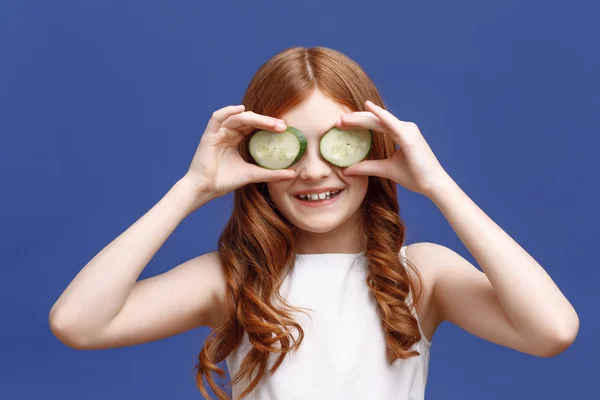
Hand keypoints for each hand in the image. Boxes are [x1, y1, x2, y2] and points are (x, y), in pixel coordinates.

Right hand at [183, 105, 295, 198]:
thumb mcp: (252, 174)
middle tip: (282, 125)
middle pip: (249, 120)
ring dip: (255, 118)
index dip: (269, 125)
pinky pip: (217, 117)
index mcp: (236, 139)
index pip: (255, 126)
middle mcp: (228, 133)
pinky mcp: (209, 135)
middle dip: (266, 121)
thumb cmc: (225, 181)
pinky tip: (241, 110)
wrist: (205, 190)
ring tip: (270, 122)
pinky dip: (228, 111)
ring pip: (238, 117)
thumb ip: (271, 173)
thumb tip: (293, 173)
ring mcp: (218, 132)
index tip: (286, 129)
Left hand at [336, 100, 450, 196]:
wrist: (432, 185)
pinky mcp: (409, 136)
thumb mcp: (385, 169)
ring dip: (360, 118)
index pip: (375, 125)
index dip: (358, 123)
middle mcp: (405, 128)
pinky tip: (367, 107)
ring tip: (343, 119)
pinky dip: (379, 114)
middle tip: (337, 121)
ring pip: (379, 120)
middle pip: (375, 120)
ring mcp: (408, 130)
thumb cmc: (414, 176)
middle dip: (355, 120)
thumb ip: (367, 167)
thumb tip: (346, 170)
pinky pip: (390, 123)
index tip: (340, 125)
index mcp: (400, 133)